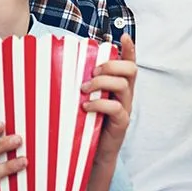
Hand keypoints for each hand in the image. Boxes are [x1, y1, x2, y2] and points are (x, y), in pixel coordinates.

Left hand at [82, 36, 136, 159]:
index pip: (129, 63)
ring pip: (123, 85)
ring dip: (102, 82)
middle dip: (112, 65)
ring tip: (84, 89)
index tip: (122, 36)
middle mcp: (125, 95)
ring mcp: (125, 109)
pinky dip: (99, 104)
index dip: (130, 49)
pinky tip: (85, 107)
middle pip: (131, 70)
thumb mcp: (86, 99)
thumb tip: (60, 66)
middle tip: (93, 71)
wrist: (93, 154)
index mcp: (118, 86)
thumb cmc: (86, 123)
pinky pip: (116, 108)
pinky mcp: (121, 123)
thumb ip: (83, 84)